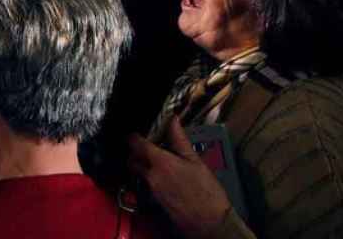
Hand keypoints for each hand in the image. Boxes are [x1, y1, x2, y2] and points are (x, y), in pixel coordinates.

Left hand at [128, 117, 231, 238]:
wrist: (210, 222)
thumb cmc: (206, 191)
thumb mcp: (195, 161)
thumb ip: (180, 140)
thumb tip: (173, 121)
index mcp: (161, 163)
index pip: (137, 145)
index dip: (134, 137)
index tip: (135, 133)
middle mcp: (152, 176)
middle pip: (133, 160)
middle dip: (134, 152)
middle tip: (144, 146)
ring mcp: (152, 190)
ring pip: (139, 173)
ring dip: (142, 165)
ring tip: (157, 160)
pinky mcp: (155, 200)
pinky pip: (146, 184)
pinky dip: (150, 177)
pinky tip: (165, 176)